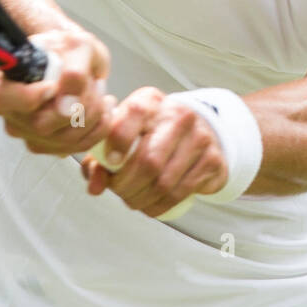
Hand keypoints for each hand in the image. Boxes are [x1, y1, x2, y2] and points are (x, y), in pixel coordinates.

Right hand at [0, 27, 112, 156]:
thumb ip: (74, 71)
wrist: (72, 61)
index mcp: (3, 81)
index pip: (1, 99)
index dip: (29, 97)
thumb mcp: (76, 46)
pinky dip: (97, 129)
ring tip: (101, 94)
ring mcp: (27, 133)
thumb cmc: (68, 51)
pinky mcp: (47, 145)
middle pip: (41, 124)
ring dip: (92, 116)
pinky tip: (103, 111)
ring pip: (62, 139)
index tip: (52, 86)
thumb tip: (70, 102)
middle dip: (78, 105)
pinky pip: (75, 147)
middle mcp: (9, 112)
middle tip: (94, 83)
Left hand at [80, 87, 228, 218]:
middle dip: (126, 185)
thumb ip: (100, 159)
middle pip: (148, 159)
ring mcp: (199, 137)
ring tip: (132, 200)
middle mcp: (177, 115)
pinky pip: (180, 192)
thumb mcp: (123, 135)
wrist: (196, 132)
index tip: (109, 165)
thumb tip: (95, 186)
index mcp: (149, 101)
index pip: (133, 115)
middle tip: (118, 192)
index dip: (117, 143)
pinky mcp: (212, 160)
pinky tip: (149, 206)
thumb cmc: (150, 134)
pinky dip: (159, 206)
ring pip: (163, 181)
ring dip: (141, 199)